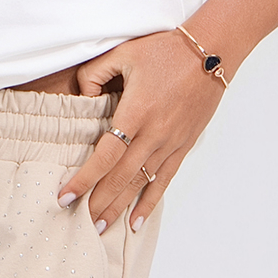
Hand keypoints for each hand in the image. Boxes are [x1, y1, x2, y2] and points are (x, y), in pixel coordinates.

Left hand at [59, 29, 224, 230]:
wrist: (212, 50)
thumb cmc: (165, 49)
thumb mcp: (122, 53)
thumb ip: (93, 75)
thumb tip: (82, 99)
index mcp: (136, 111)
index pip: (105, 155)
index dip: (84, 179)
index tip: (65, 198)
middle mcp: (154, 133)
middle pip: (121, 177)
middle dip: (98, 203)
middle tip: (78, 224)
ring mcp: (171, 142)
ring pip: (140, 184)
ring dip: (119, 208)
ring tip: (100, 228)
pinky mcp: (184, 146)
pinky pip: (164, 180)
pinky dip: (149, 203)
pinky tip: (136, 222)